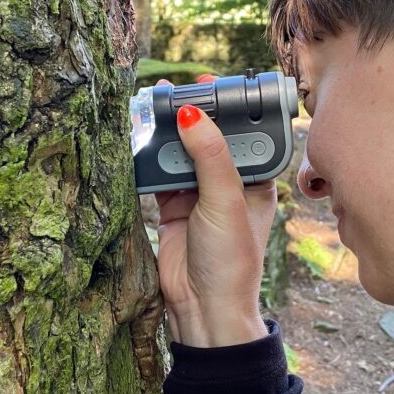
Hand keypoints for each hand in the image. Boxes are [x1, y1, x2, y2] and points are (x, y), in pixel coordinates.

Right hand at [155, 76, 277, 347]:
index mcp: (253, 181)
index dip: (227, 108)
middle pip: (208, 140)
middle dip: (192, 116)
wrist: (201, 308)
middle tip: (173, 91)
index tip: (209, 85)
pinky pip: (160, 175)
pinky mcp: (172, 206)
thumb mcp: (225, 202)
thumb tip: (191, 114)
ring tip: (152, 108)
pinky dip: (150, 159)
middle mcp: (226, 184)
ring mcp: (198, 195)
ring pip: (181, 155)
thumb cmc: (230, 260)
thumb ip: (210, 158)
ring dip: (168, 135)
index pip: (243, 133)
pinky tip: (140, 139)